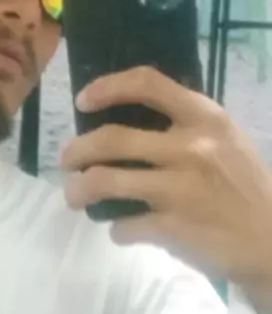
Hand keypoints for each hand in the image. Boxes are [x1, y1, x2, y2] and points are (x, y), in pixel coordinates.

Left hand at [61, 67, 271, 308]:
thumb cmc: (246, 185)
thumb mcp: (225, 138)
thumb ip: (185, 122)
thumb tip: (127, 114)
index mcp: (204, 118)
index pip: (146, 83)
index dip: (107, 88)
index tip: (84, 101)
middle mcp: (189, 147)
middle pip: (111, 138)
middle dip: (77, 150)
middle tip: (67, 160)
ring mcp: (179, 189)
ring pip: (105, 181)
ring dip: (79, 190)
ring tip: (74, 195)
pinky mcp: (173, 228)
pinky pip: (123, 226)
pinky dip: (116, 230)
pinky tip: (121, 230)